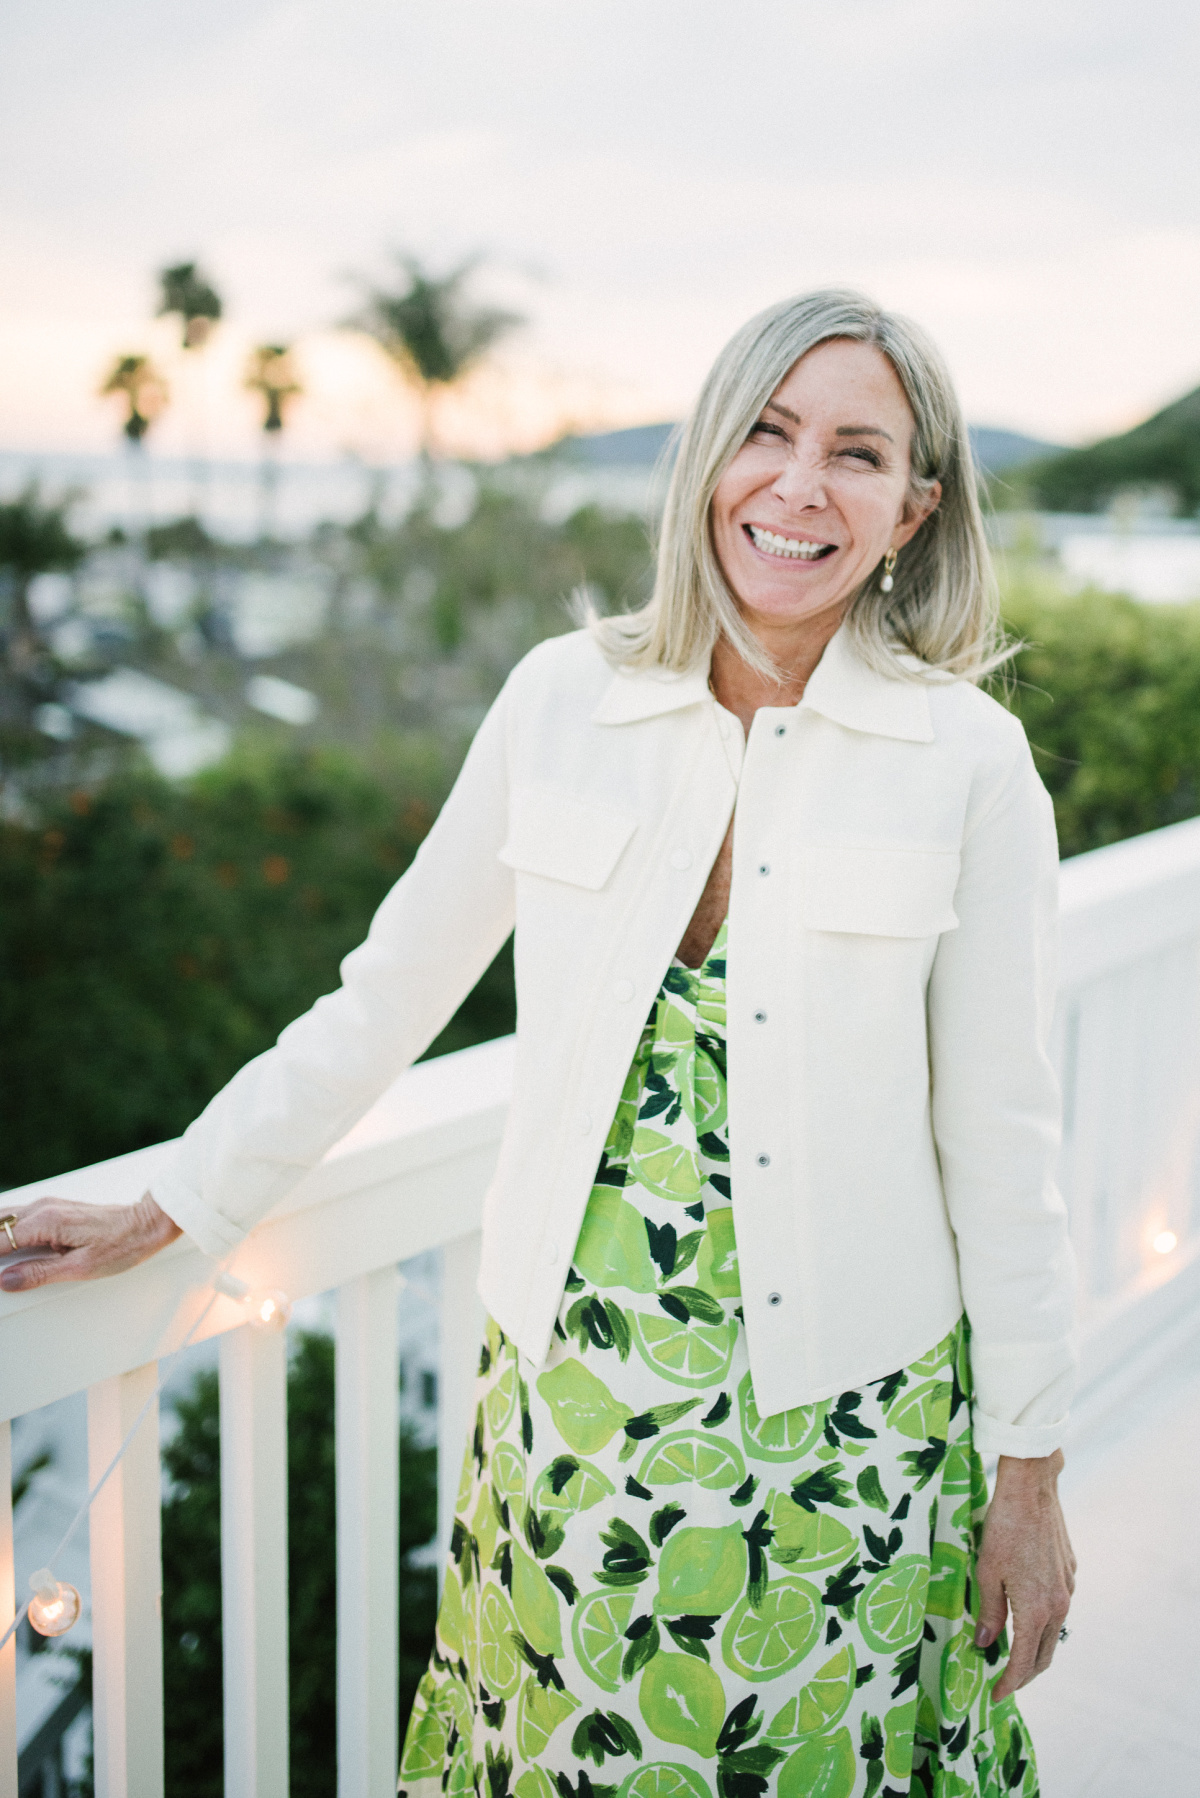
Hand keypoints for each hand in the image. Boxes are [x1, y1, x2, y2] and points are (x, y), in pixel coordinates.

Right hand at [0, 1192, 181, 1291]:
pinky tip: (7, 1244)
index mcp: (47, 1222)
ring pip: (4, 1216)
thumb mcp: (80, 1268)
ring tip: (2, 1261)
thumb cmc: (121, 1244)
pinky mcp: (54, 1207)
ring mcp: (48, 1205)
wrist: (146, 1223)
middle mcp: (43, 1208)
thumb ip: (39, 1273)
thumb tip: (6, 1280)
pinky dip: (6, 1229)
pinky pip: (18, 1215)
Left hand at [975, 1448, 1075, 1698]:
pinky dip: (1043, 1622)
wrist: (1033, 1488)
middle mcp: (1059, 1604)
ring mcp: (1068, 1588)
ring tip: (1013, 1653)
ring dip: (1036, 1648)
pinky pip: (1058, 1607)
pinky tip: (1027, 1614)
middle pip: (1045, 1655)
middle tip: (1005, 1682)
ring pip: (1054, 1632)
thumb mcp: (987, 1571)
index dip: (1010, 1683)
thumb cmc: (1004, 1527)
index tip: (996, 1695)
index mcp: (1036, 1609)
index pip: (1024, 1662)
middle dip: (1025, 1674)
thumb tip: (986, 1643)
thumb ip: (990, 1612)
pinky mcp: (1070, 1572)